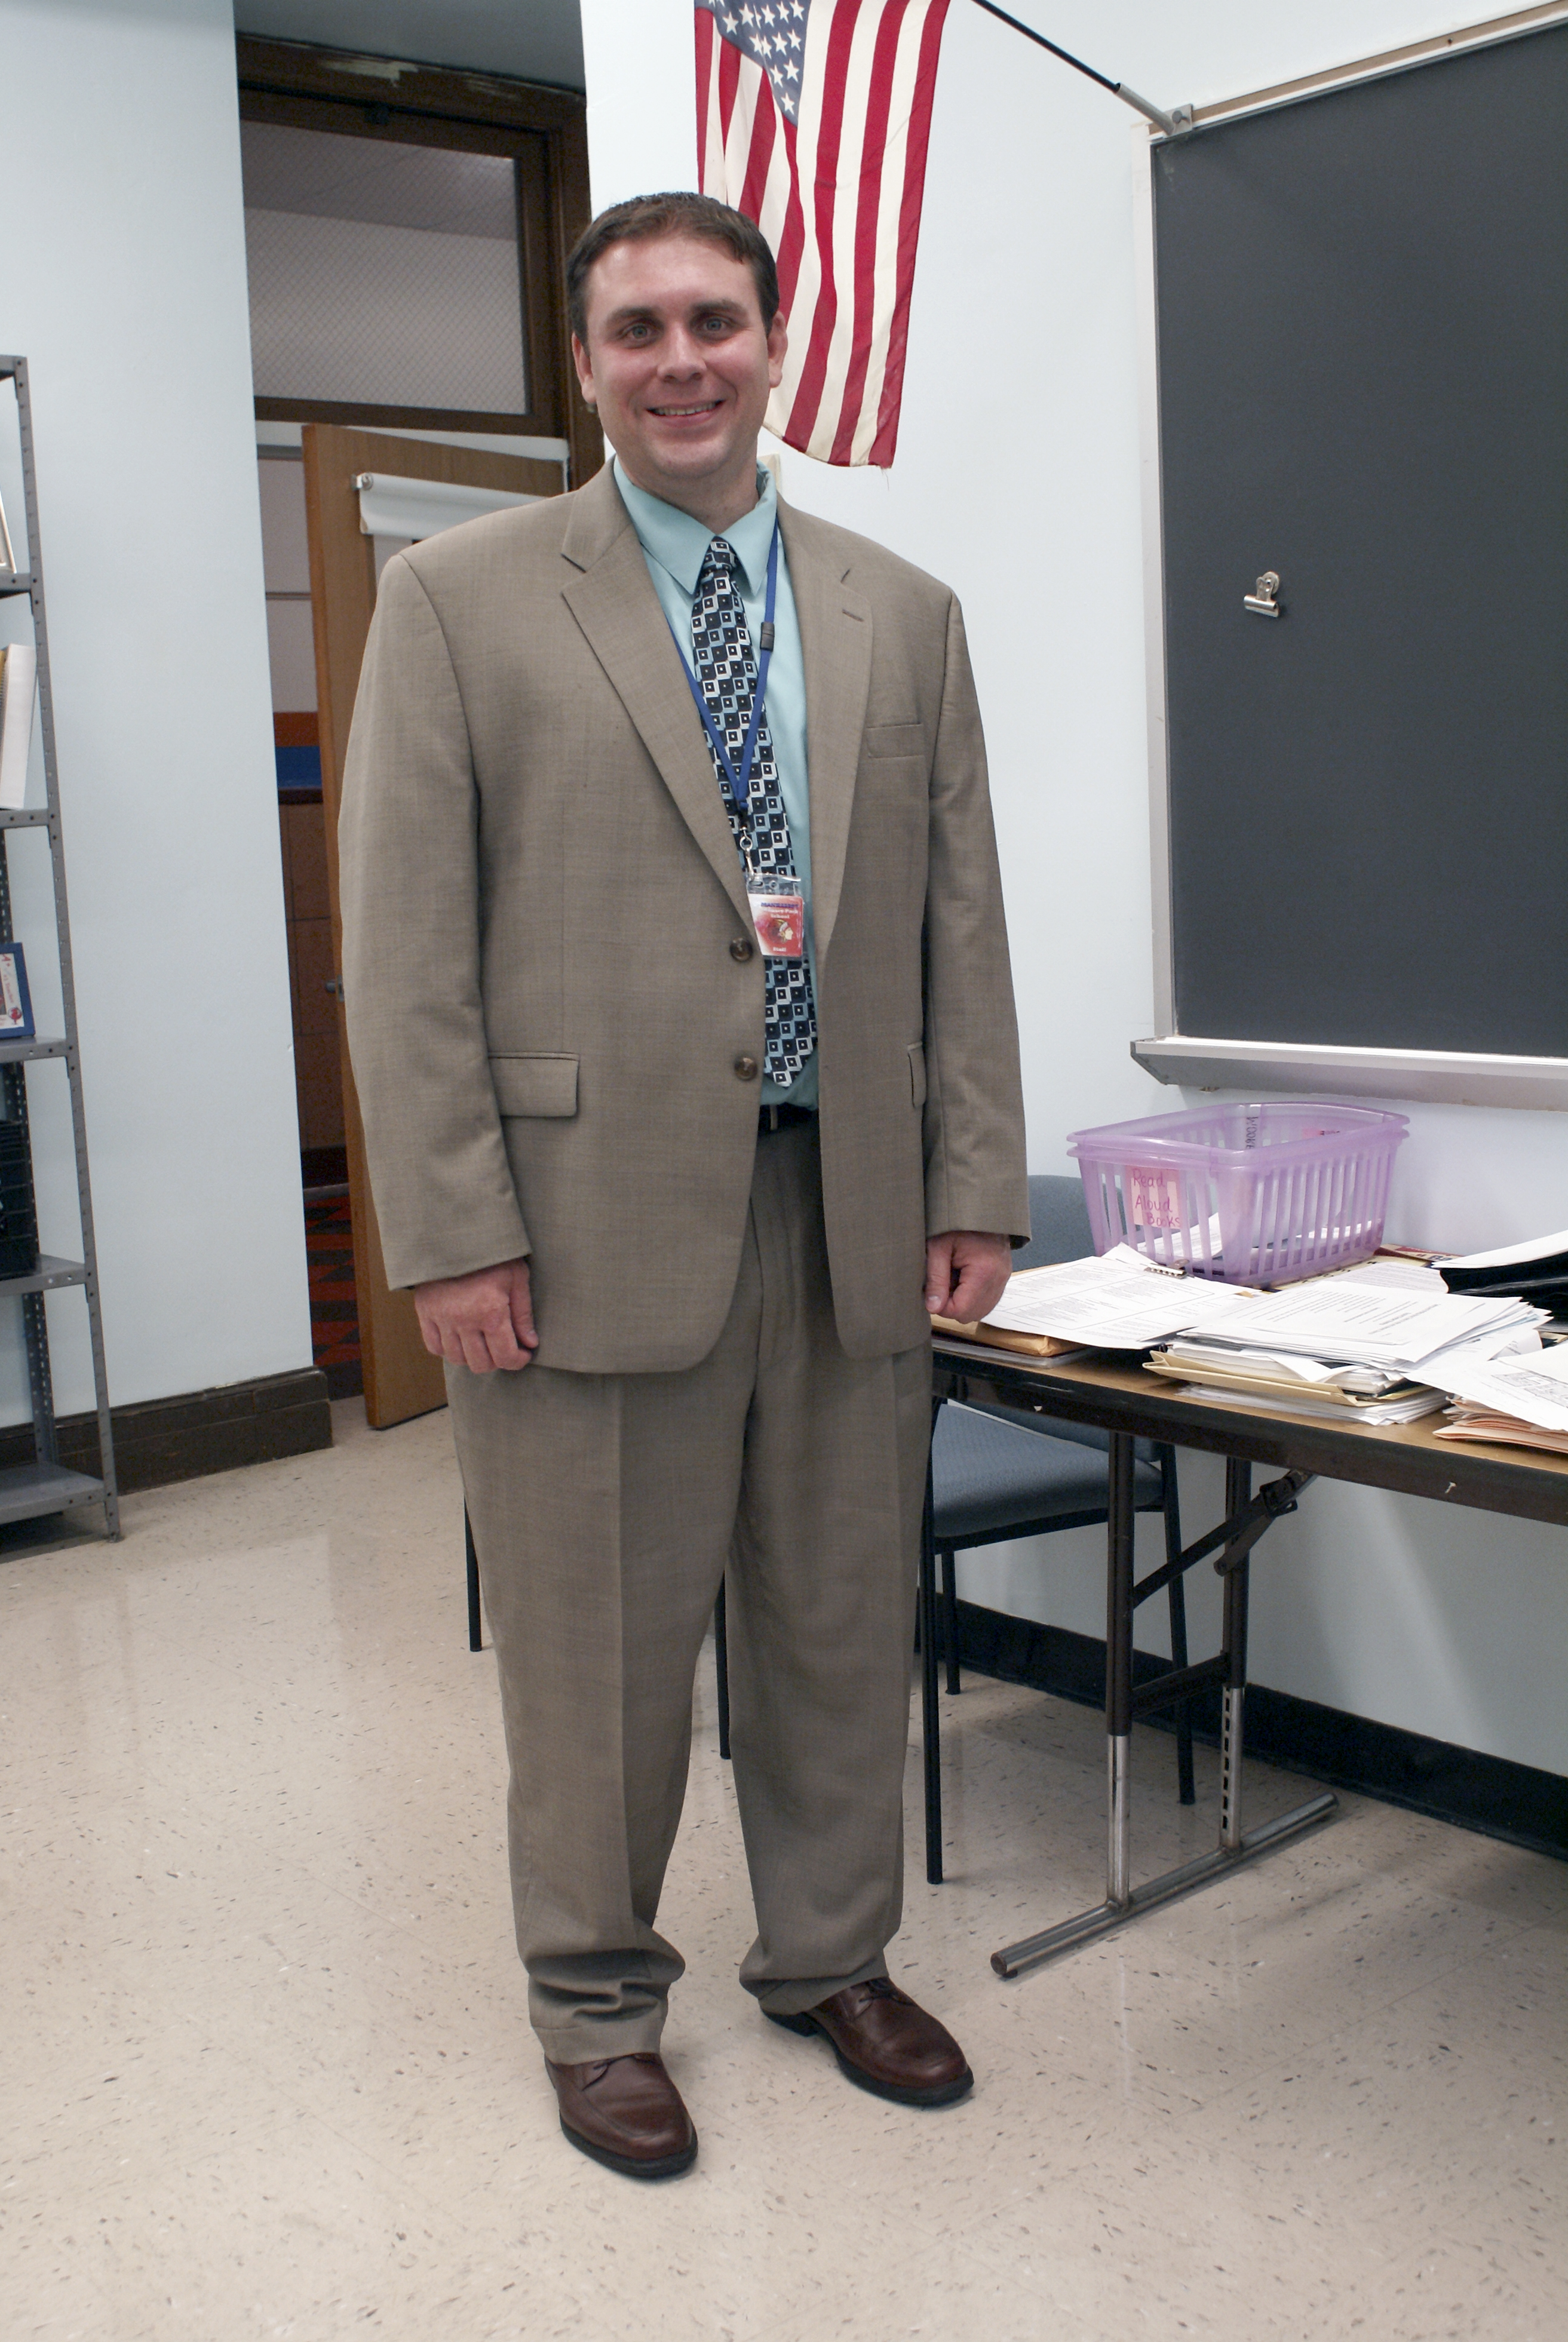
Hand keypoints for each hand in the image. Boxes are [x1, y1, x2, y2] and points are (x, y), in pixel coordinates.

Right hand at [414, 1257, 537, 1372]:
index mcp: (491, 1312)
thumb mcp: (517, 1277)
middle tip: (504, 1348)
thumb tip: (530, 1343)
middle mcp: (464, 1320)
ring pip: (457, 1359)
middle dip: (498, 1361)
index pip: (505, 1357)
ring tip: (483, 1343)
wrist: (454, 1235)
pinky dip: (447, 1349)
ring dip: (473, 1357)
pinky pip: (434, 1346)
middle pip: (481, 1364)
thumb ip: (523, 1313)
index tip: (524, 1353)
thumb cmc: (491, 1254)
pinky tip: (460, 1339)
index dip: (519, 1361)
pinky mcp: (425, 1313)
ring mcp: (442, 1318)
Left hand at [925, 1230, 1012, 1326]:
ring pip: (980, 1311)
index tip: (933, 1292)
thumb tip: (933, 1307)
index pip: (961, 1310)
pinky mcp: (1003, 1278)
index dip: (942, 1307)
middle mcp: (999, 1279)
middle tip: (942, 1283)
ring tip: (953, 1279)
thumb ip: (935, 1279)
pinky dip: (972, 1297)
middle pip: (972, 1314)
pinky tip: (963, 1280)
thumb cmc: (958, 1224)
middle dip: (952, 1305)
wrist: (981, 1209)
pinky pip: (987, 1301)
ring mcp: (1003, 1279)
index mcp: (984, 1271)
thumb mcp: (938, 1247)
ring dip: (963, 1302)